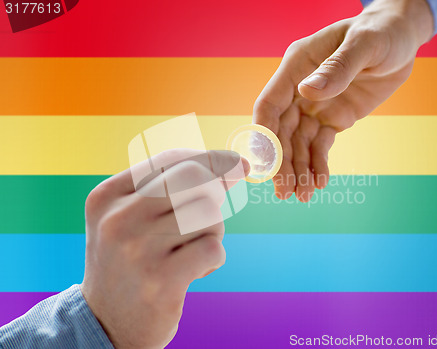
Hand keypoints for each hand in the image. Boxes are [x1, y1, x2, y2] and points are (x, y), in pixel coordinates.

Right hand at [81, 149, 248, 348]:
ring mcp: (138, 250)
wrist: (105, 323)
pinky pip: (213, 248)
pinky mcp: (161, 280)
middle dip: (216, 191)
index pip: (170, 159)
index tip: (236, 162)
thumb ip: (170, 187)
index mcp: (108, 197)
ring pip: (208, 214)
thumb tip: (235, 163)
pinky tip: (195, 271)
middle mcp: (118, 219)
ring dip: (213, 232)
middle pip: (195, 179)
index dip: (210, 158)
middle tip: (210, 214)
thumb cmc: (128, 261)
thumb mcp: (130, 217)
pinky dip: (214, 258)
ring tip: (191, 250)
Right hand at [253, 0, 432, 201]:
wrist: (401, 39)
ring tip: (302, 196)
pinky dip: (319, 165)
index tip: (265, 163)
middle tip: (284, 191)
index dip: (264, 134)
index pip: (269, 104)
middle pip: (281, 131)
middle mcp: (299, 90)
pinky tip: (320, 183)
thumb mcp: (364, 45)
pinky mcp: (333, 119)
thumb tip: (308, 93)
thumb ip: (337, 68)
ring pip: (299, 143)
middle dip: (282, 162)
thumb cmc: (380, 32)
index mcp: (296, 67)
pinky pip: (321, 146)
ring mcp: (315, 106)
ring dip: (299, 170)